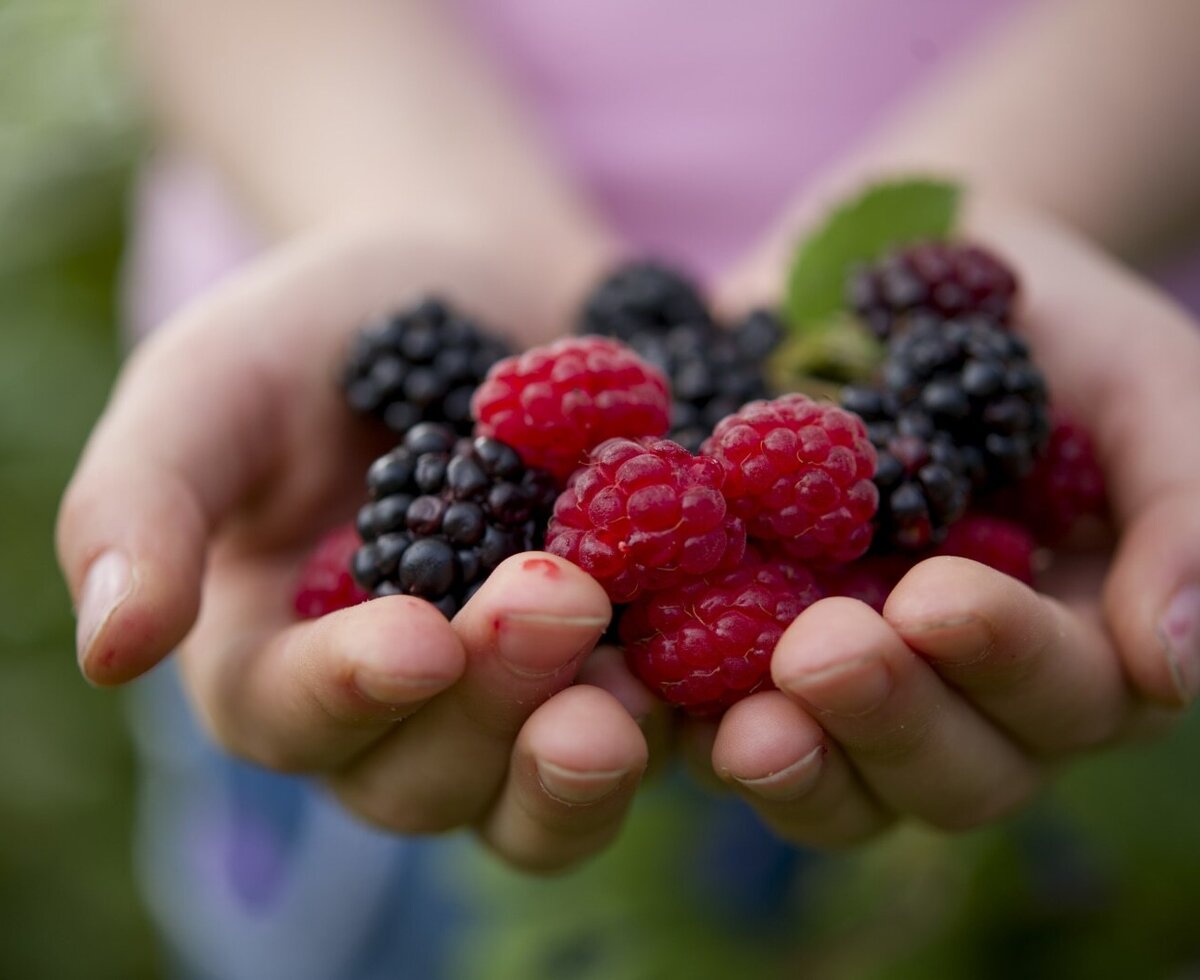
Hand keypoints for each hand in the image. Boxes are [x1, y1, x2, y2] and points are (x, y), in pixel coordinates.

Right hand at [56, 225, 655, 871]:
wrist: (479, 275)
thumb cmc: (327, 324)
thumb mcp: (216, 381)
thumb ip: (145, 500)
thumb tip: (111, 646)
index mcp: (278, 658)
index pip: (292, 717)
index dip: (348, 692)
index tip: (411, 636)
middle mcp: (402, 714)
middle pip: (429, 777)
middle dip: (490, 707)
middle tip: (552, 605)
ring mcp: (524, 702)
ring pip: (546, 791)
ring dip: (589, 753)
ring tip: (636, 675)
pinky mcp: (632, 667)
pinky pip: (664, 727)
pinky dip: (697, 708)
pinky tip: (738, 655)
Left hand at [690, 193, 1199, 845]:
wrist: (888, 262)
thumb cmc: (1041, 321)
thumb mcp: (1140, 383)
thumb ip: (1181, 513)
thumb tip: (1175, 667)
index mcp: (1072, 643)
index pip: (1060, 699)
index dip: (1002, 662)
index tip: (936, 594)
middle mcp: (957, 691)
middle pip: (943, 772)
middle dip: (886, 721)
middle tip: (823, 651)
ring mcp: (840, 681)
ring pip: (827, 778)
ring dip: (787, 758)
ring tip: (738, 720)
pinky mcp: (729, 649)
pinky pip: (703, 716)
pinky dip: (675, 714)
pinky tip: (635, 686)